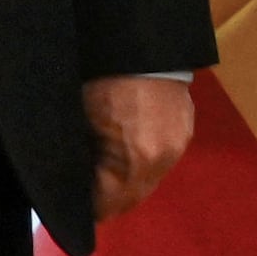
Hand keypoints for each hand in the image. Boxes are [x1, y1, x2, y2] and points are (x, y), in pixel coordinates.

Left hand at [86, 74, 195, 221]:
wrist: (143, 46)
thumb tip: (75, 183)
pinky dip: (141, 165)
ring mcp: (177, 147)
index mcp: (137, 159)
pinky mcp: (184, 134)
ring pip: (146, 184)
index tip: (72, 206)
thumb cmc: (102, 79)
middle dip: (107, 199)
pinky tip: (125, 151)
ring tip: (103, 172)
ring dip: (125, 183)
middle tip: (84, 194)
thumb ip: (82, 161)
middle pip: (130, 201)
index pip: (107, 206)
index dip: (87, 209)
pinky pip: (159, 164)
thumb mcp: (81, 123)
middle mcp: (163, 160)